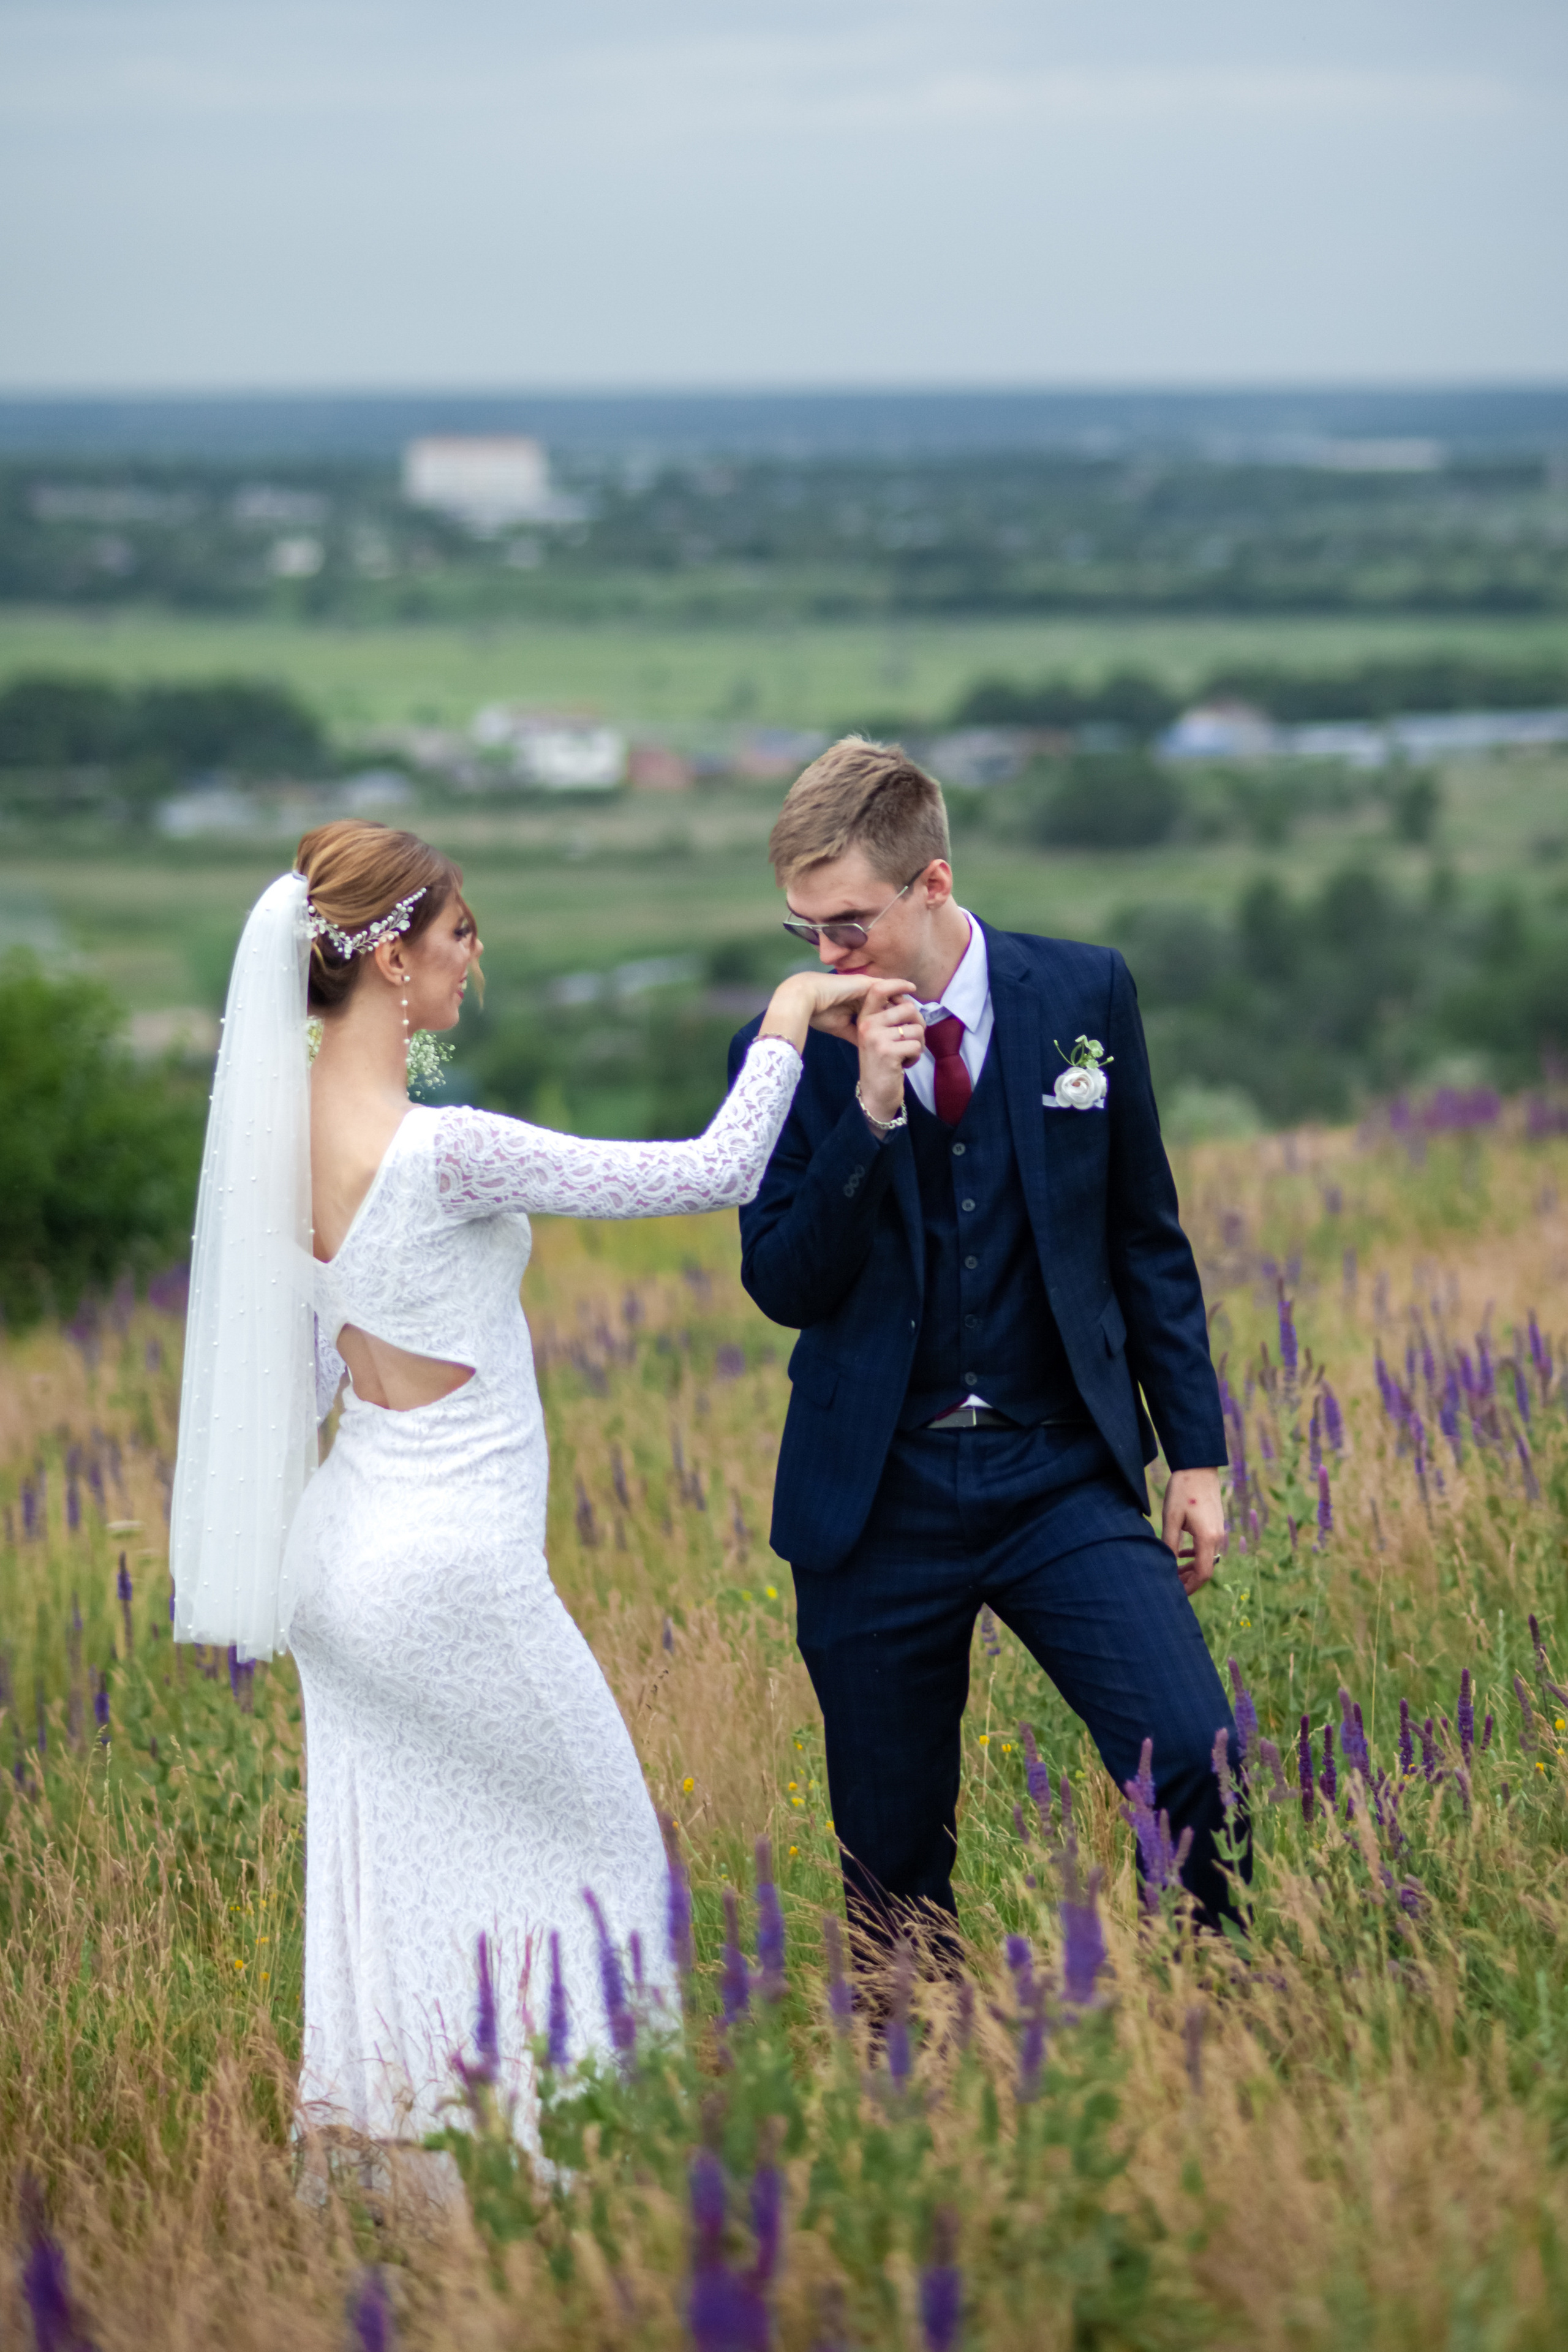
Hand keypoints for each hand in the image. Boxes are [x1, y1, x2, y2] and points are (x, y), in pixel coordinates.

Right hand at [757, 971, 915, 1063]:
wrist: (804, 1000)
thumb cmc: (817, 1013)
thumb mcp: (840, 1028)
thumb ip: (855, 1034)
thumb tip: (866, 1046)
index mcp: (858, 1004)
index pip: (884, 1011)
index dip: (898, 1019)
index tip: (910, 1030)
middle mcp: (864, 994)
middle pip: (894, 1002)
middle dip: (908, 1012)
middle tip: (921, 1023)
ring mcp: (866, 987)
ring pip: (894, 993)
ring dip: (907, 1003)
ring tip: (918, 1013)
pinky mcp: (866, 983)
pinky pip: (889, 982)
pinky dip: (901, 984)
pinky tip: (911, 987)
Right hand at [850, 981, 924, 1122]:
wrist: (874, 1095)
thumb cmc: (881, 1063)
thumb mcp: (878, 1036)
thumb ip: (889, 1017)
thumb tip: (909, 999)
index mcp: (865, 1018)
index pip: (879, 989)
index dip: (899, 984)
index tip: (912, 988)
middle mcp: (867, 1025)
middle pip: (909, 1009)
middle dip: (918, 1025)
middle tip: (912, 1040)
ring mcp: (876, 1038)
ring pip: (917, 1029)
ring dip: (918, 1044)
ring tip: (904, 1055)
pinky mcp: (888, 1053)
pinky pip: (917, 1046)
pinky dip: (915, 1057)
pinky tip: (903, 1065)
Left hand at [1161, 1467, 1225, 1595]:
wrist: (1199, 1467)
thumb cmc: (1183, 1489)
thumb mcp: (1171, 1517)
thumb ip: (1169, 1543)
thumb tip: (1166, 1565)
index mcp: (1207, 1538)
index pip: (1203, 1573)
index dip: (1190, 1587)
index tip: (1176, 1594)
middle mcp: (1217, 1538)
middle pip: (1206, 1569)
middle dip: (1189, 1581)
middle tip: (1170, 1587)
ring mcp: (1218, 1531)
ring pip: (1206, 1559)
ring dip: (1190, 1569)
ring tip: (1173, 1574)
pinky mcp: (1214, 1525)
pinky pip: (1206, 1548)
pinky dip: (1194, 1556)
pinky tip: (1180, 1554)